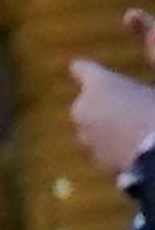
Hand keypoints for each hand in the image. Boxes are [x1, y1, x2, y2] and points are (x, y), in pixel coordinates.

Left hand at [81, 58, 154, 179]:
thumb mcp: (151, 93)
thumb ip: (134, 91)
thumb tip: (130, 96)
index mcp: (99, 84)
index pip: (82, 69)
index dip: (85, 71)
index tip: (80, 70)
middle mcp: (82, 108)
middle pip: (87, 104)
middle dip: (101, 108)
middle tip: (130, 112)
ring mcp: (85, 137)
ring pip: (93, 130)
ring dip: (106, 131)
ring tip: (136, 134)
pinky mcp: (95, 160)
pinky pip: (103, 151)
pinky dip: (114, 151)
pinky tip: (136, 151)